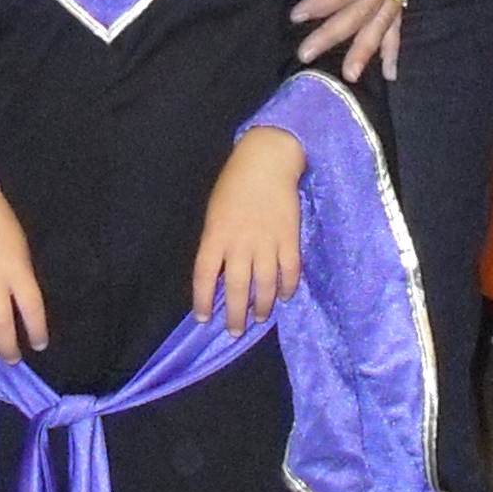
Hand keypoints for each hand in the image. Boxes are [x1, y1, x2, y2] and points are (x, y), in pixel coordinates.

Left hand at [192, 126, 306, 332]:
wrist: (266, 161)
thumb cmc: (234, 185)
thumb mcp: (214, 212)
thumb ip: (216, 242)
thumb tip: (220, 274)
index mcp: (215, 235)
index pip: (205, 276)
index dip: (202, 300)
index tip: (203, 317)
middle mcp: (240, 243)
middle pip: (237, 288)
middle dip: (235, 314)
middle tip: (235, 330)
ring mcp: (267, 242)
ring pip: (265, 285)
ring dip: (263, 306)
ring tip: (259, 317)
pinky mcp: (290, 238)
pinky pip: (290, 270)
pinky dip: (288, 286)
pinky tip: (285, 296)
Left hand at [290, 0, 425, 81]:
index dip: (327, 1)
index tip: (298, 14)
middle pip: (365, 7)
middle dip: (337, 33)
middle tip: (305, 54)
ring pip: (383, 18)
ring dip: (366, 48)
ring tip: (349, 75)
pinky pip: (400, 17)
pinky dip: (395, 45)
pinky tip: (391, 70)